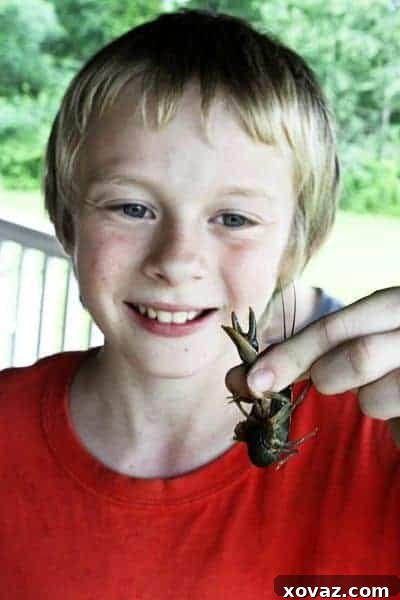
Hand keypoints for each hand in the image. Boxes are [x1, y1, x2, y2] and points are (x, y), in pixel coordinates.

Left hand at [225, 287, 399, 445]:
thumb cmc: (396, 355)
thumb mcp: (366, 337)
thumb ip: (319, 351)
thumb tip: (247, 378)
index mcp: (393, 304)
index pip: (333, 328)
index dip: (289, 355)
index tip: (252, 382)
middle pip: (353, 356)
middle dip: (327, 376)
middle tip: (329, 380)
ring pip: (373, 397)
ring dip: (369, 400)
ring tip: (392, 388)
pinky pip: (397, 424)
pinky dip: (394, 420)